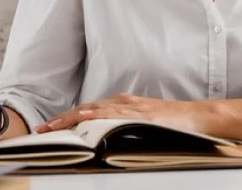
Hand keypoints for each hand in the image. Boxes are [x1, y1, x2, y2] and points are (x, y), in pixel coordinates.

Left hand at [34, 93, 210, 134]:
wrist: (200, 117)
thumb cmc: (174, 123)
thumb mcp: (144, 124)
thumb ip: (125, 127)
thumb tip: (104, 139)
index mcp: (123, 105)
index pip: (89, 111)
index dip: (67, 119)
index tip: (49, 128)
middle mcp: (124, 103)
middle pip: (86, 109)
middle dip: (62, 119)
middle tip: (41, 130)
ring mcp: (133, 108)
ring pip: (95, 110)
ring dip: (72, 118)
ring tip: (53, 127)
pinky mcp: (142, 114)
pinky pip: (115, 114)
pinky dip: (98, 115)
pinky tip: (85, 119)